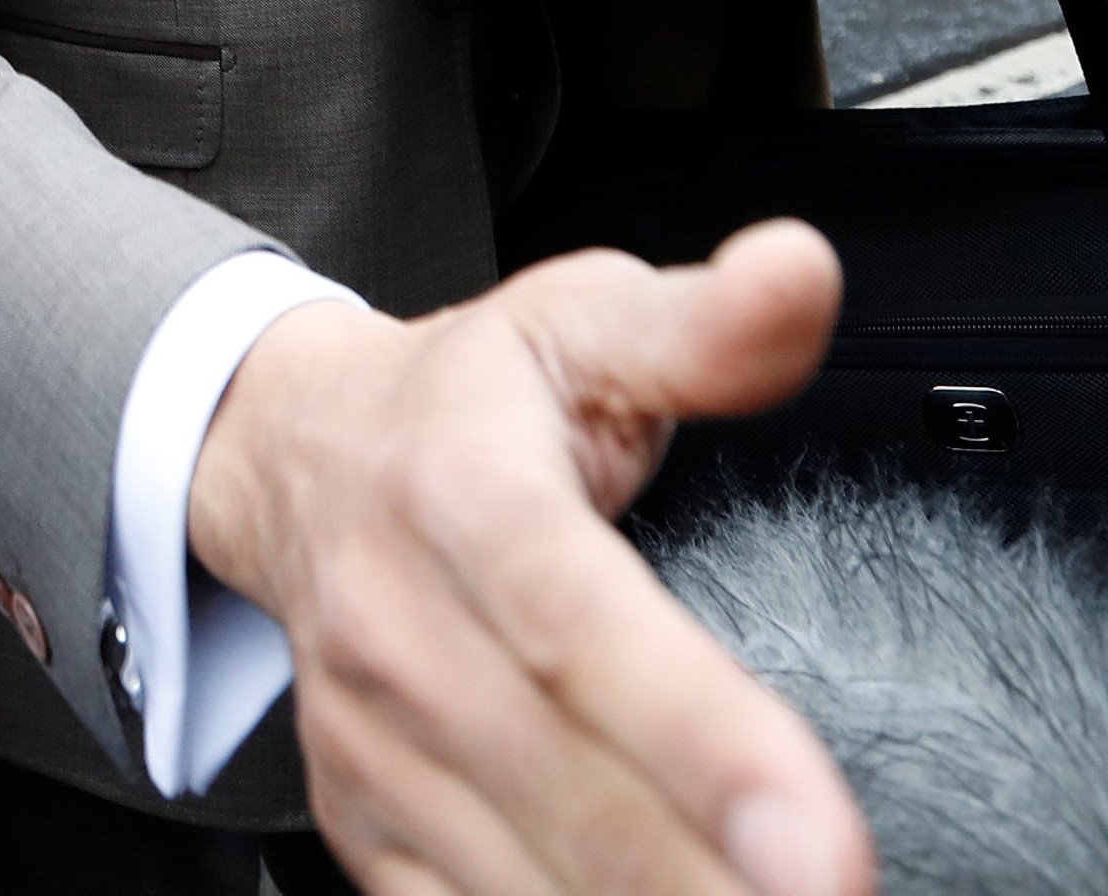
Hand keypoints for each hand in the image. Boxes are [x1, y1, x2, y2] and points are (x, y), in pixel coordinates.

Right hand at [188, 222, 871, 895]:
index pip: (583, 631)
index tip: (816, 838)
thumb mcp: (581, 320)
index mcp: (464, 497)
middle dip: (708, 876)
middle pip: (567, 790)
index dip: (703, 742)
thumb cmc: (463, 398)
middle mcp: (399, 632)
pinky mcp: (363, 825)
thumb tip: (803, 273)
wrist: (291, 458)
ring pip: (517, 881)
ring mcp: (371, 744)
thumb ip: (707, 322)